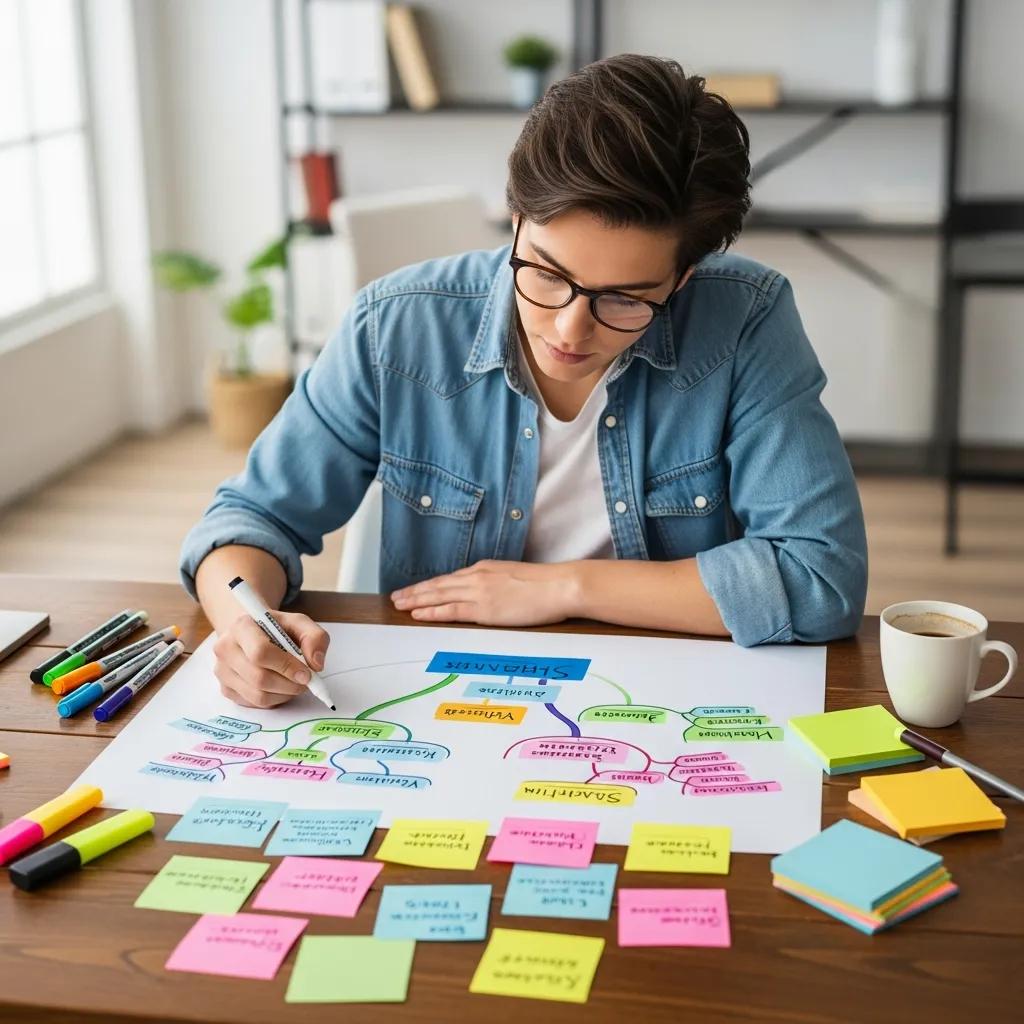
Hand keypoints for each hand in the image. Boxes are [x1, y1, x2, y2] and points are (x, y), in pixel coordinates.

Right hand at [213, 611, 328, 708]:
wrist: (254, 634)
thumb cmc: (277, 629)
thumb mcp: (300, 624)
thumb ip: (314, 637)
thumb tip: (316, 664)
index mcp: (242, 626)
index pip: (260, 652)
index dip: (286, 666)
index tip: (306, 674)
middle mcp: (226, 648)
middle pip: (259, 678)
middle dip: (289, 684)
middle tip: (305, 682)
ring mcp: (222, 670)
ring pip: (257, 695)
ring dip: (284, 694)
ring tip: (295, 684)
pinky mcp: (226, 688)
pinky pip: (253, 704)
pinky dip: (274, 700)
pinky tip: (281, 687)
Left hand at [391, 560, 579, 626]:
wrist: (559, 586)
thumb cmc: (546, 585)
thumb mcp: (515, 578)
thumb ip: (498, 584)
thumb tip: (491, 594)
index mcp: (485, 569)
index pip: (451, 578)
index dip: (431, 585)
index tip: (416, 589)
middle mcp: (477, 577)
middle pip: (438, 584)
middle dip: (415, 591)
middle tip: (396, 597)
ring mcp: (479, 591)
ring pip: (439, 595)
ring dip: (416, 600)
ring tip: (399, 605)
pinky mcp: (484, 608)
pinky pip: (451, 610)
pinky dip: (432, 611)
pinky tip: (418, 614)